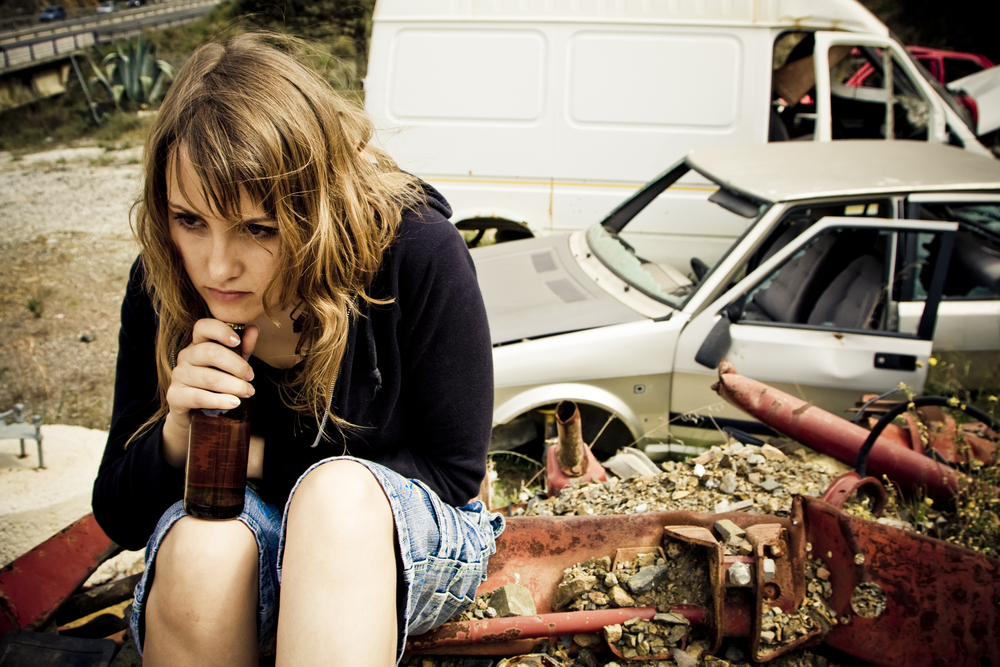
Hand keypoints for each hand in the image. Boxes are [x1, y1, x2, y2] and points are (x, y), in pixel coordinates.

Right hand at [161, 319, 258, 467]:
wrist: (193, 412)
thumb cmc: (216, 382)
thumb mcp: (232, 364)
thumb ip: (243, 347)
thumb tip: (254, 328)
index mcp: (198, 343)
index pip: (203, 326)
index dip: (221, 331)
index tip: (237, 341)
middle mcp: (186, 356)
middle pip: (210, 352)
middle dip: (236, 365)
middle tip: (250, 377)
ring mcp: (178, 375)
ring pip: (208, 377)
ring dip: (234, 385)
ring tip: (248, 392)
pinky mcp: (175, 395)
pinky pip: (199, 397)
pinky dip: (220, 400)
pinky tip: (234, 402)